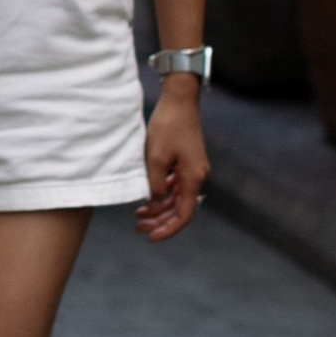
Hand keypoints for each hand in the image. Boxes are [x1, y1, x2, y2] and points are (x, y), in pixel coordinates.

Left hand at [137, 77, 206, 241]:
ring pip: (176, 197)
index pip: (183, 215)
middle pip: (180, 209)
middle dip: (160, 221)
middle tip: (139, 227)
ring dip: (159, 208)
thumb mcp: (155, 158)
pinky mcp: (186, 160)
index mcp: (193, 178)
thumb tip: (156, 202)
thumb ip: (155, 185)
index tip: (151, 237)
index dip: (168, 229)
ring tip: (138, 214)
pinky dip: (162, 193)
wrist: (179, 99)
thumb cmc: (167, 126)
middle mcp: (197, 176)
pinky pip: (176, 184)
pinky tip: (148, 195)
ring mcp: (192, 168)